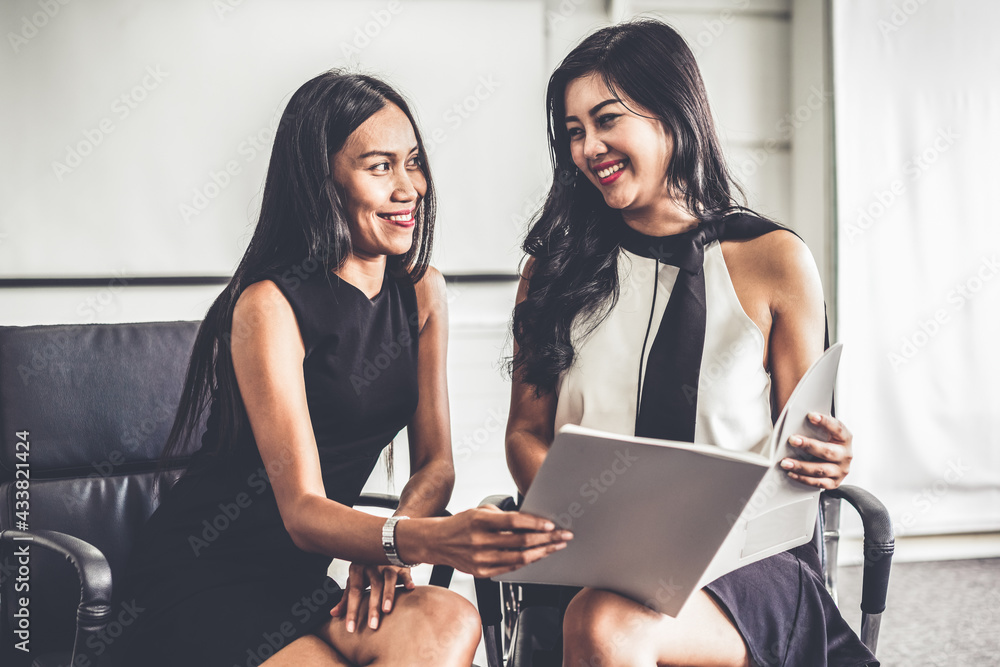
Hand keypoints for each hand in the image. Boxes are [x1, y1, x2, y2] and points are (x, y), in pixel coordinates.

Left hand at [329, 562, 414, 632]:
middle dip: (373, 607)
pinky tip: (410, 589)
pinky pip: (405, 571)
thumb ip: (346, 598)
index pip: (354, 591)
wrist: (379, 545)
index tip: (351, 629)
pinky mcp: (401, 563)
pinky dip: (407, 580)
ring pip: (389, 578)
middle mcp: (372, 564)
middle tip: (373, 626)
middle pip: (373, 586)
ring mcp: (388, 563)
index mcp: (358, 568)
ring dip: (388, 594)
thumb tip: (333, 614)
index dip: (351, 610)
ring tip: (387, 610)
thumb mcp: (354, 580)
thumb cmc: (366, 568)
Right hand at [404, 505, 571, 578]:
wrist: (437, 542)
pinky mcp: (481, 573)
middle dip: (546, 538)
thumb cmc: (461, 524)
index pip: (513, 522)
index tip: (551, 524)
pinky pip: (510, 568)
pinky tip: (538, 556)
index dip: (535, 523)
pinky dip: (527, 562)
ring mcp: (480, 559)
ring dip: (542, 552)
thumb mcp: (479, 511)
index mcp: (479, 521)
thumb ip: (503, 516)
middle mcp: (479, 541)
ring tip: (556, 547)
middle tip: (563, 535)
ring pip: (519, 558)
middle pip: (520, 541)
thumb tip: (530, 520)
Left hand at [780, 412, 852, 489]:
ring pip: (820, 470)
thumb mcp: (824, 432)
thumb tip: (795, 420)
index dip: (824, 421)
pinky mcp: (834, 483)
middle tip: (792, 440)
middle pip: (828, 451)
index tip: (810, 416)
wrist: (835, 460)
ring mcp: (840, 470)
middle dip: (809, 445)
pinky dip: (803, 478)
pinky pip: (817, 483)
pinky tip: (791, 473)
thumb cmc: (825, 442)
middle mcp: (845, 455)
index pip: (837, 428)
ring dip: (801, 466)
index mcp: (845, 438)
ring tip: (785, 462)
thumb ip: (814, 426)